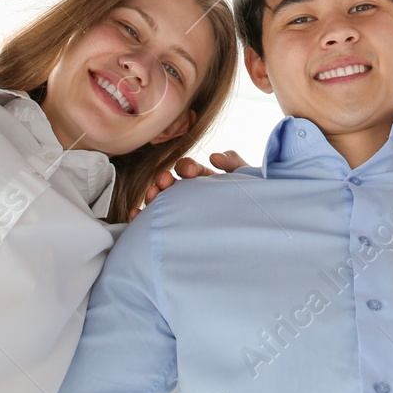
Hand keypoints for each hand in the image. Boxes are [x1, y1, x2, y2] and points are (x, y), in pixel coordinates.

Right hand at [129, 151, 250, 218]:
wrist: (257, 236)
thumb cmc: (253, 205)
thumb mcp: (248, 181)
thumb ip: (235, 164)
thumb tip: (215, 156)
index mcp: (208, 182)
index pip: (193, 171)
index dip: (187, 168)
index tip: (188, 171)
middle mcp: (193, 196)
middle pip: (174, 184)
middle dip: (166, 180)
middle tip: (164, 182)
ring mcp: (184, 212)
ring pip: (163, 200)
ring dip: (154, 194)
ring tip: (151, 195)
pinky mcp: (176, 230)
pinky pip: (157, 221)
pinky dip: (142, 215)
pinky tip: (136, 213)